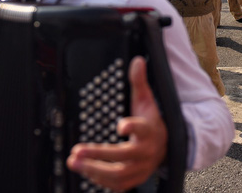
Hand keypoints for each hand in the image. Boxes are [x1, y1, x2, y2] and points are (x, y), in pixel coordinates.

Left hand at [67, 57, 167, 190]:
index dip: (132, 127)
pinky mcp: (135, 179)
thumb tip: (137, 61)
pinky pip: (118, 185)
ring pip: (119, 174)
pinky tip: (86, 171)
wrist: (167, 147)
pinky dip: (100, 180)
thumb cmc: (151, 122)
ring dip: (94, 170)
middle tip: (78, 151)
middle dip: (98, 155)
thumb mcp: (147, 101)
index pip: (143, 129)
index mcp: (149, 131)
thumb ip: (139, 82)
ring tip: (75, 162)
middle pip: (124, 157)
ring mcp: (141, 168)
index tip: (120, 125)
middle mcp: (146, 152)